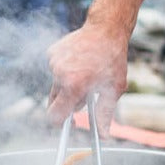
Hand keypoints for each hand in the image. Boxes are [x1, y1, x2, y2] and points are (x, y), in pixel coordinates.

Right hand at [46, 19, 129, 134]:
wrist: (106, 28)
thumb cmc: (113, 59)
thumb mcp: (114, 88)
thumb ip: (105, 114)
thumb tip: (103, 136)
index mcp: (73, 85)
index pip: (54, 115)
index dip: (60, 123)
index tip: (69, 123)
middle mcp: (59, 74)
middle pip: (54, 101)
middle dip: (67, 102)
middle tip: (85, 94)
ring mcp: (53, 62)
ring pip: (56, 84)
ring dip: (67, 84)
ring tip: (85, 72)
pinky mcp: (51, 52)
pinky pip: (55, 70)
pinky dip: (64, 70)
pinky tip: (79, 61)